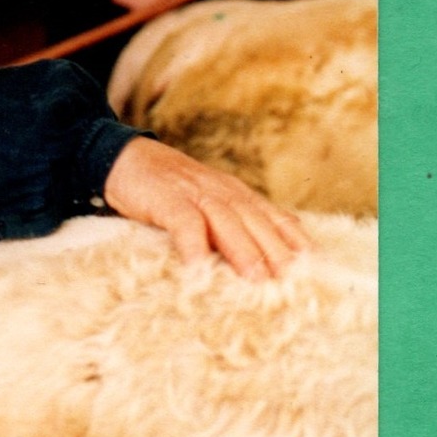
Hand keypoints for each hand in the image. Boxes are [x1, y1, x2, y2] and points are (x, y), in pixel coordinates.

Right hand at [102, 137, 311, 278]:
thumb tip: (256, 259)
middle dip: (277, 251)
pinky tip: (198, 269)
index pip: (274, 216)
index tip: (314, 265)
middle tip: (293, 281)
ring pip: (227, 223)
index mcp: (235, 194)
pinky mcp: (166, 200)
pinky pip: (184, 223)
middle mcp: (222, 192)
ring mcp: (195, 194)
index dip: (295, 240)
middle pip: (256, 222)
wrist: (122, 156)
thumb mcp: (204, 199)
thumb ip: (229, 222)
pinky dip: (193, 245)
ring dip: (244, 251)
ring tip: (256, 280)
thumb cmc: (165, 187)